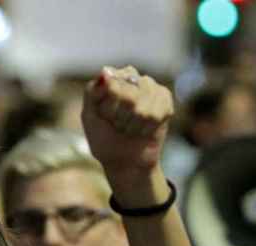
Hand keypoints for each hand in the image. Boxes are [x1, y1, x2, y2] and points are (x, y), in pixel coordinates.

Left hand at [81, 65, 173, 189]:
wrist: (124, 161)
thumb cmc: (104, 139)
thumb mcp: (90, 117)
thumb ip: (92, 93)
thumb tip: (105, 72)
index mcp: (111, 78)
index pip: (112, 83)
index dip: (109, 106)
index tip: (105, 118)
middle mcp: (132, 78)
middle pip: (129, 94)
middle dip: (121, 117)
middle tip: (118, 125)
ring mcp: (151, 87)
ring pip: (143, 106)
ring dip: (133, 125)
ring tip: (130, 129)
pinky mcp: (165, 100)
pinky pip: (157, 113)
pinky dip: (146, 128)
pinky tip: (143, 131)